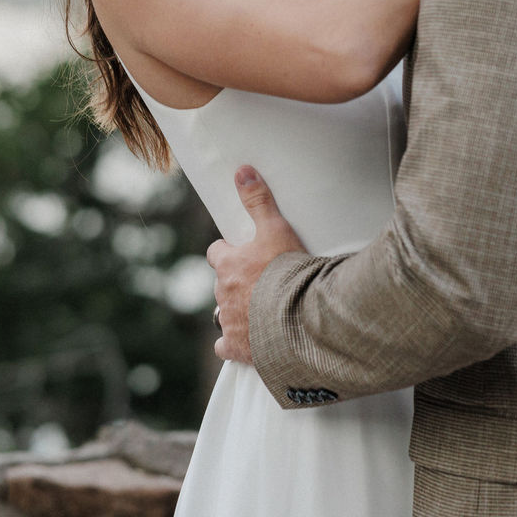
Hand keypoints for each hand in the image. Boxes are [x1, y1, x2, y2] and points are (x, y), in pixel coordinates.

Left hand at [206, 165, 306, 364]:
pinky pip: (224, 346)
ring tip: (260, 310)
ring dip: (236, 311)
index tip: (240, 253)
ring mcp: (228, 321)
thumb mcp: (277, 228)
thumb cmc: (288, 270)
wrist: (299, 316)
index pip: (216, 254)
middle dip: (235, 283)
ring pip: (223, 314)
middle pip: (222, 284)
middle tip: (260, 282)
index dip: (227, 252)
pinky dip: (232, 344)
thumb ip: (259, 201)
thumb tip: (241, 170)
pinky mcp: (236, 346)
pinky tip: (247, 341)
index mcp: (228, 265)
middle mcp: (222, 293)